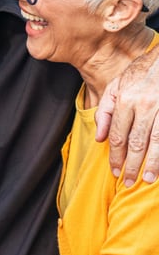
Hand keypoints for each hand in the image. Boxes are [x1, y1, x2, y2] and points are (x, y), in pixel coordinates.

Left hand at [95, 43, 158, 185]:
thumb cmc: (139, 73)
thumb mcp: (116, 86)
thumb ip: (105, 111)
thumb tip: (100, 137)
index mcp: (126, 100)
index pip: (118, 134)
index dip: (115, 155)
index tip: (114, 170)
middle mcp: (144, 105)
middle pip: (136, 141)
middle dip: (132, 164)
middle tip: (128, 181)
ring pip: (157, 141)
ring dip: (153, 163)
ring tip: (148, 179)